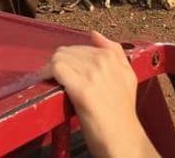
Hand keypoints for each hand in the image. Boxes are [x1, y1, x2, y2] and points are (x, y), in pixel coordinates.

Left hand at [42, 32, 157, 157]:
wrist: (123, 139)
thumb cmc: (122, 113)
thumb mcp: (127, 76)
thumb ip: (115, 52)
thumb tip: (95, 34)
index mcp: (112, 57)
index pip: (79, 48)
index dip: (70, 61)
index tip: (66, 73)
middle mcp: (102, 61)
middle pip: (67, 52)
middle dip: (60, 64)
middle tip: (57, 80)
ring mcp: (92, 74)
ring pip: (59, 58)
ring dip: (52, 69)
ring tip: (51, 83)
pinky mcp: (82, 89)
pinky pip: (56, 69)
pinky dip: (47, 74)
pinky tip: (47, 83)